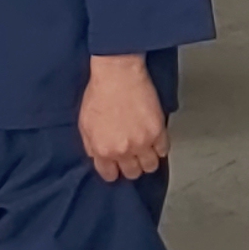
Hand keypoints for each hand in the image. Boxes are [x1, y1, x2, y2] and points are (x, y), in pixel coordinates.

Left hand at [78, 53, 168, 181]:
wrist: (118, 74)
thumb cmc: (100, 93)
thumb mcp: (84, 123)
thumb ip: (91, 145)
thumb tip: (98, 157)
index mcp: (103, 150)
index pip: (110, 175)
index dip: (113, 170)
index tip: (117, 166)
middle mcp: (123, 150)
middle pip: (132, 173)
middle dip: (131, 166)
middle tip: (132, 156)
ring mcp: (142, 142)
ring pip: (150, 166)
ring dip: (147, 160)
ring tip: (145, 150)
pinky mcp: (158, 131)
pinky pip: (163, 150)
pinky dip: (160, 147)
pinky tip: (155, 140)